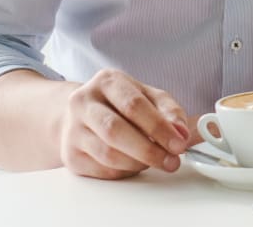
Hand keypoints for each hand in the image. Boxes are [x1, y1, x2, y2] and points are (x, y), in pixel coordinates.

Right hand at [59, 69, 190, 179]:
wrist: (82, 114)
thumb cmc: (120, 104)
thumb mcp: (148, 96)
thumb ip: (169, 111)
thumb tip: (182, 133)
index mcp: (107, 81)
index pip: (133, 105)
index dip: (159, 127)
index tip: (178, 144)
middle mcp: (84, 102)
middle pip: (116, 131)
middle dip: (149, 150)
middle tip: (171, 161)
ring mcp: (73, 130)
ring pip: (107, 154)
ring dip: (138, 163)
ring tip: (156, 161)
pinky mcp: (70, 155)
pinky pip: (101, 170)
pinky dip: (125, 171)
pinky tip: (136, 165)